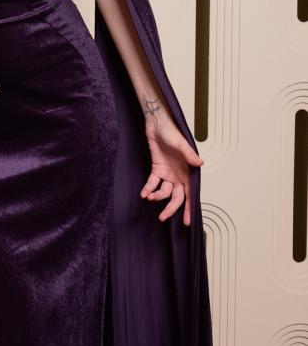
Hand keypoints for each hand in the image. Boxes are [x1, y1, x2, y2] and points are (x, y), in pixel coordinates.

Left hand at [139, 105, 203, 226]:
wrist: (157, 124)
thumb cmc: (171, 132)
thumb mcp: (181, 143)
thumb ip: (189, 155)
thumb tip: (200, 163)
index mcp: (187, 171)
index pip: (190, 194)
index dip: (189, 208)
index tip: (187, 221)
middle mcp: (178, 175)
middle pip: (176, 197)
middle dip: (170, 208)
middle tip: (162, 218)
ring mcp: (167, 173)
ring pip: (164, 192)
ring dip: (157, 196)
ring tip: (149, 197)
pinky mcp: (157, 169)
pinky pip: (153, 183)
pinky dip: (148, 188)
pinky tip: (144, 193)